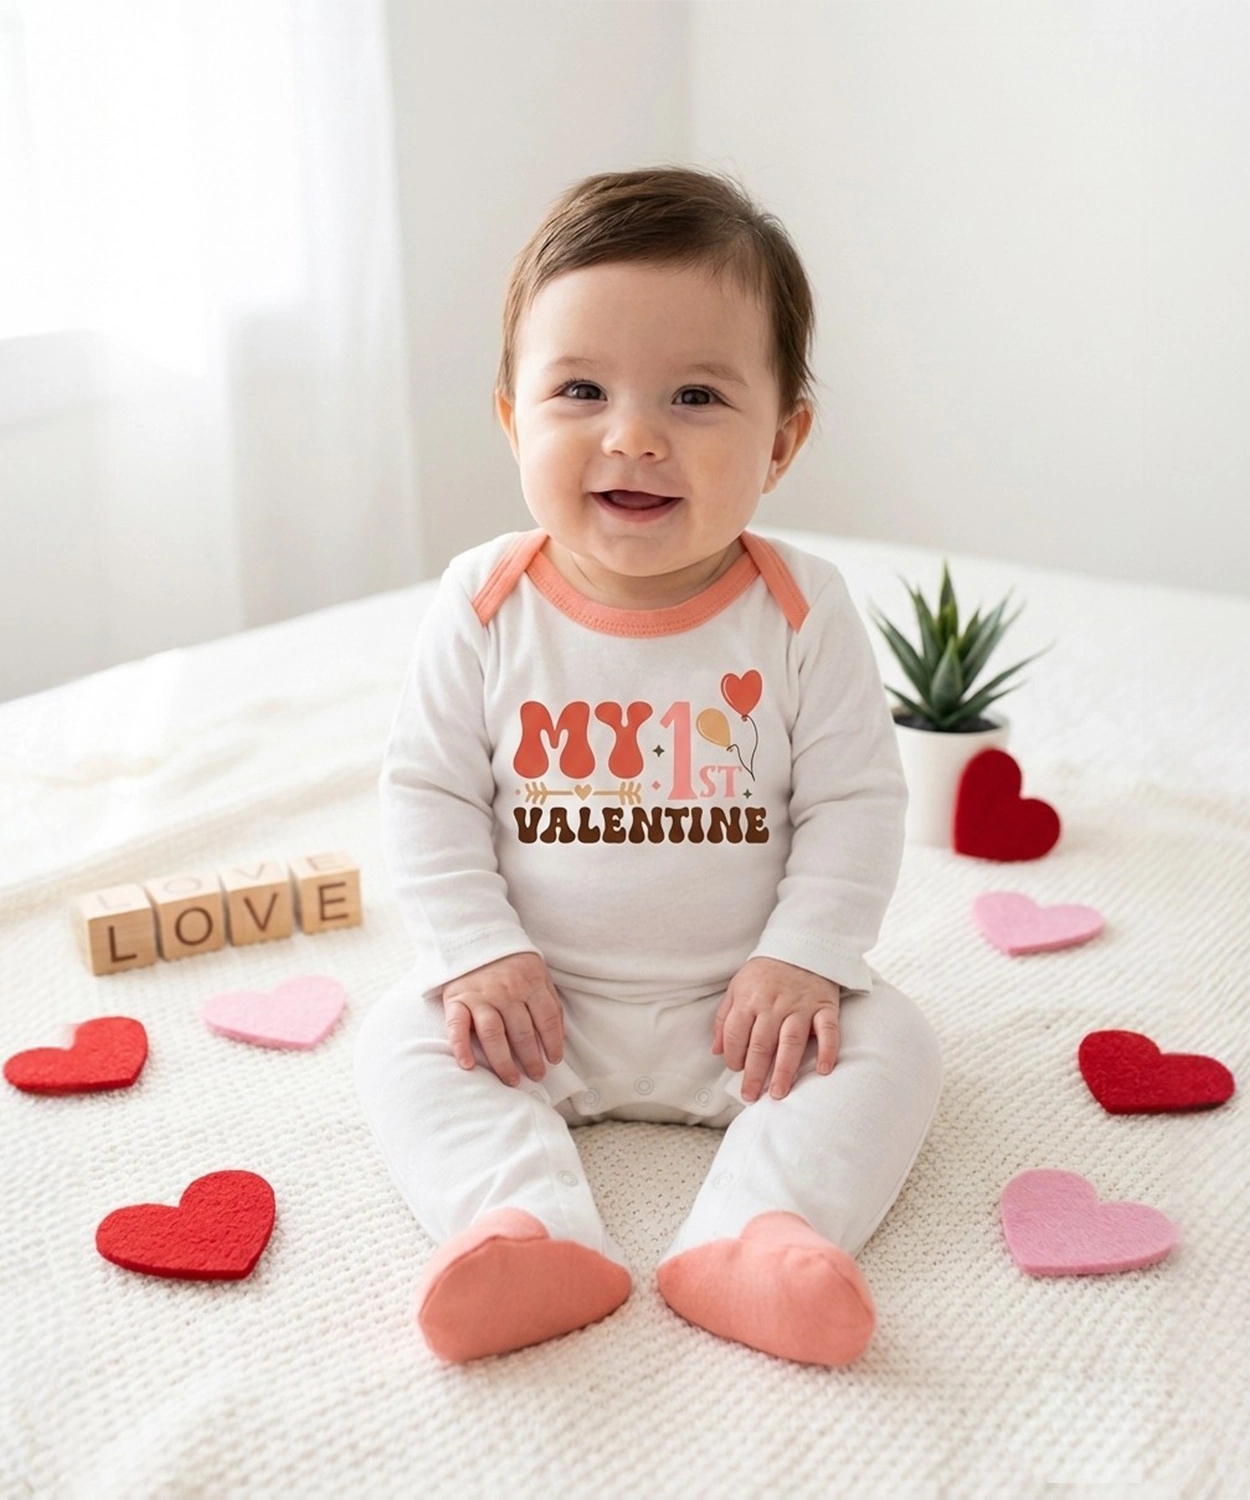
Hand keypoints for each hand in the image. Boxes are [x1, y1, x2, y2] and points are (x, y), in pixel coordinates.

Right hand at [442, 951, 564, 1086]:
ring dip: (504, 1062)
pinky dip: (461, 1048)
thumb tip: (561, 1036)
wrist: (472, 936)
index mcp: (529, 983)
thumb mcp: (537, 972)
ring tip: (512, 1080)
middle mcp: (506, 991)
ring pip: (494, 1034)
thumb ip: (549, 1001)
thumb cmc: (510, 961)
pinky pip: (457, 1027)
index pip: (546, 1018)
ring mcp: (480, 996)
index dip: (553, 1042)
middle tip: (536, 1075)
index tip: (554, 1060)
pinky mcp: (456, 999)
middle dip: (531, 1058)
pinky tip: (468, 1066)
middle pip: (522, 1031)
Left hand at [711, 957, 840, 1101]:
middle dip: (755, 1073)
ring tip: (778, 1093)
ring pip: (791, 1042)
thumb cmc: (766, 972)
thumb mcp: (738, 987)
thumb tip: (716, 1050)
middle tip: (750, 1096)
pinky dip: (828, 1050)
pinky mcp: (824, 1007)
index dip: (733, 1056)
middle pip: (762, 1044)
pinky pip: (829, 1030)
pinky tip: (823, 1070)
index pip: (737, 1034)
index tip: (736, 1071)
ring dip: (784, 1070)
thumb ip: (725, 1018)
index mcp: (749, 999)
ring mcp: (801, 1007)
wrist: (801, 946)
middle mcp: (774, 1005)